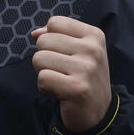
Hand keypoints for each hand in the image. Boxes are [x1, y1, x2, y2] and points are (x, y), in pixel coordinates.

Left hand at [31, 16, 111, 132]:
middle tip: (62, 71)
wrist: (99, 112)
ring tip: (60, 81)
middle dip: (45, 58)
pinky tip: (59, 92)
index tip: (64, 54)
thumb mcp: (78, 50)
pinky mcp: (77, 88)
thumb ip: (56, 36)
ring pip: (39, 58)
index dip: (50, 39)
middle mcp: (93, 49)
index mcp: (94, 35)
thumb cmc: (83, 76)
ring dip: (43, 73)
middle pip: (43, 41)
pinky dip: (45, 87)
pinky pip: (42, 78)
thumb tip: (35, 33)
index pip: (54, 22)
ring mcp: (86, 68)